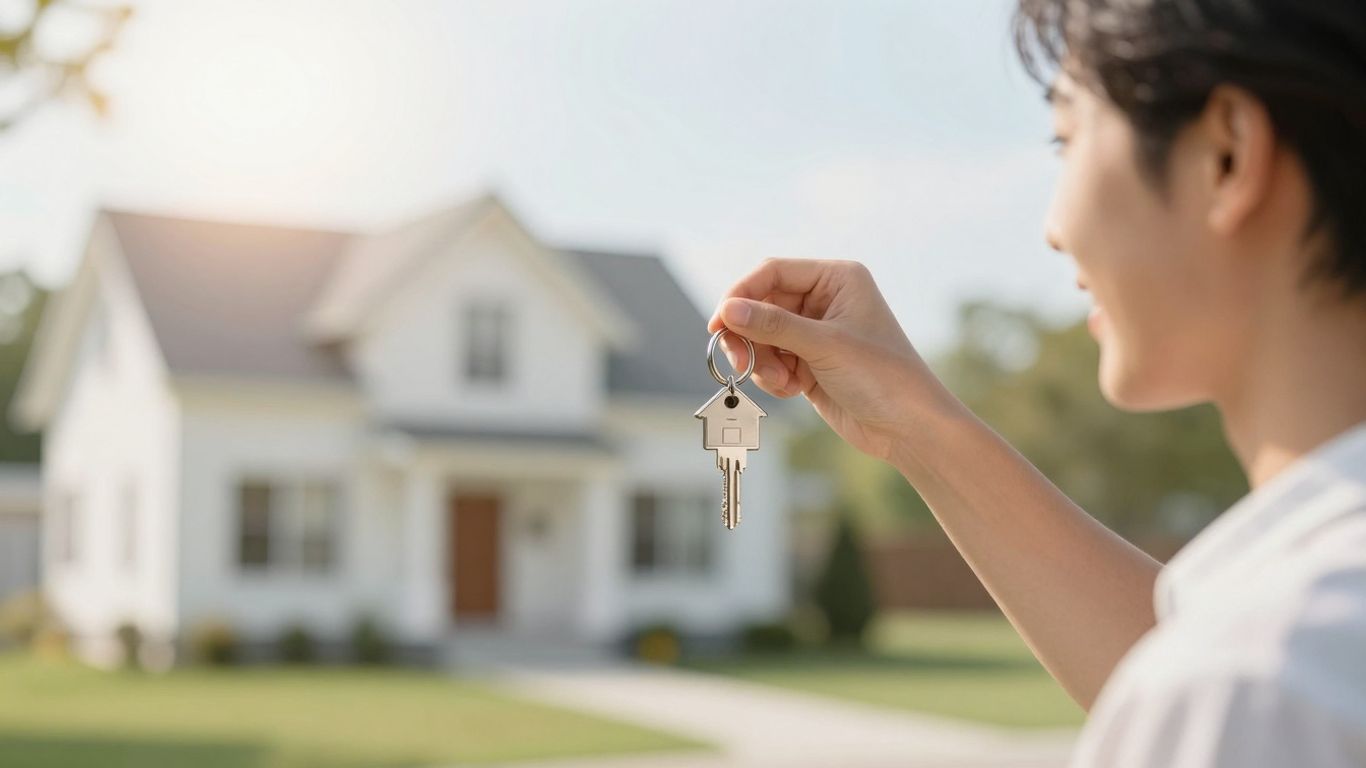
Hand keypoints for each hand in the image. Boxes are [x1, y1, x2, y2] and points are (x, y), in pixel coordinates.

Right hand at [707, 258, 957, 462]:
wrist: (908, 428)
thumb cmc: (883, 377)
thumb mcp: (825, 346)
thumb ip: (773, 325)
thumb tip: (727, 309)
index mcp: (836, 279)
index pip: (772, 273)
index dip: (741, 295)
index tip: (719, 323)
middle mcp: (824, 300)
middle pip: (761, 306)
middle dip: (750, 336)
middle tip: (740, 361)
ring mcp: (815, 333)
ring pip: (761, 336)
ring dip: (762, 361)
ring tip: (782, 383)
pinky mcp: (808, 362)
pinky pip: (771, 360)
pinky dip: (772, 376)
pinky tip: (792, 390)